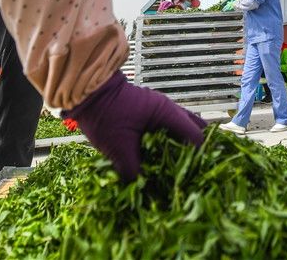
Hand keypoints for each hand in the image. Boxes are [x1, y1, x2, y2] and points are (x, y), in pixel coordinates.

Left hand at [67, 74, 205, 180]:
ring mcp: (160, 111)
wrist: (88, 95)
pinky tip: (164, 160)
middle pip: (195, 130)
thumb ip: (132, 170)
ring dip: (182, 147)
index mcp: (166, 113)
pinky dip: (170, 144)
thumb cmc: (104, 115)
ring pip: (182, 129)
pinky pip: (169, 130)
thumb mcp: (118, 147)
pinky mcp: (150, 116)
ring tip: (181, 169)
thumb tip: (141, 191)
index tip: (194, 175)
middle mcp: (169, 110)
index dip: (198, 156)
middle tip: (194, 171)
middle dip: (196, 151)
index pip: (195, 136)